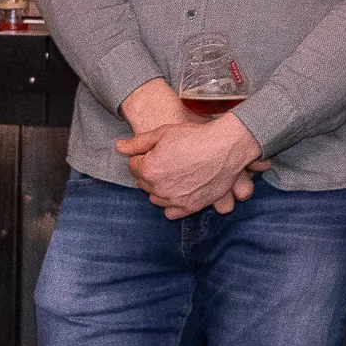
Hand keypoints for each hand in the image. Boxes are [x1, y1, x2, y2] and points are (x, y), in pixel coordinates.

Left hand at [116, 113, 263, 218]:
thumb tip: (119, 147)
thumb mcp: (162, 133)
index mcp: (148, 169)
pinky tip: (178, 191)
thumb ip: (137, 143)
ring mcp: (174, 199)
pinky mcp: (190, 207)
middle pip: (143, 183)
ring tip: (173, 175)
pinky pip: (171, 212)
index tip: (154, 152)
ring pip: (155, 198)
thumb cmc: (194, 137)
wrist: (226, 147)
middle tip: (166, 161)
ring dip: (159, 188)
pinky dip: (172, 204)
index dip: (142, 157)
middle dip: (149, 172)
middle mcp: (159, 188)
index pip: (133, 167)